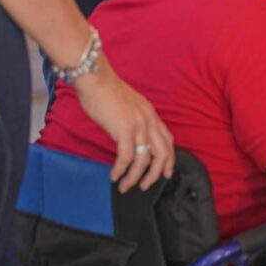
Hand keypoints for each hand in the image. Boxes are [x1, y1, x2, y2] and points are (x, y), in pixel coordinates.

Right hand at [72, 55, 174, 192]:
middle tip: (145, 186)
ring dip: (135, 177)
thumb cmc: (105, 91)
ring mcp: (139, 125)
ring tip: (125, 186)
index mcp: (151, 114)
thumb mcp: (128, 106)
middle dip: (155, 174)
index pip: (168, 140)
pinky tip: (114, 175)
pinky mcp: (124, 129)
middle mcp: (149, 120)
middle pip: (163, 153)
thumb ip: (133, 120)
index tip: (166, 173)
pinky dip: (121, 170)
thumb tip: (129, 138)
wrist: (96, 78)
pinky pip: (126, 157)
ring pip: (144, 160)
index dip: (169, 159)